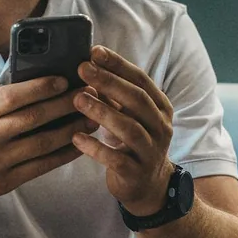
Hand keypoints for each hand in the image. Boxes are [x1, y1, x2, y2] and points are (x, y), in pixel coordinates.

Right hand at [0, 76, 96, 208]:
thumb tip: (35, 87)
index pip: (12, 96)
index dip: (41, 86)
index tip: (64, 80)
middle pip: (33, 118)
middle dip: (65, 105)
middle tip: (88, 96)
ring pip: (42, 143)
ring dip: (71, 131)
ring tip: (91, 120)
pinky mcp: (3, 183)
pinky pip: (40, 167)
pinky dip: (62, 155)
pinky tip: (78, 145)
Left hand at [71, 45, 175, 215]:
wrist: (148, 187)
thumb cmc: (133, 143)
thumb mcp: (128, 115)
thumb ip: (113, 95)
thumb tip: (88, 65)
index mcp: (160, 107)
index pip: (141, 79)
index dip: (118, 64)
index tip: (95, 51)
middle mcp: (160, 127)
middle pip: (137, 100)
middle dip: (109, 81)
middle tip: (82, 69)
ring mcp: (151, 151)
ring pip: (129, 128)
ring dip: (102, 111)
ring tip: (77, 99)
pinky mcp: (136, 173)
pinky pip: (116, 159)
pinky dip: (95, 147)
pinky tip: (76, 137)